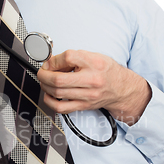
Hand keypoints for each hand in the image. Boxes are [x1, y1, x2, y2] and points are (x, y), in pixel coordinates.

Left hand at [36, 50, 150, 125]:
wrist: (121, 88)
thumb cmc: (107, 71)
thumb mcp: (93, 56)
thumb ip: (73, 57)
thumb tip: (52, 62)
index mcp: (94, 63)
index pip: (68, 57)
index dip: (53, 60)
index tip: (49, 62)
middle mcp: (91, 80)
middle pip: (58, 79)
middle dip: (44, 75)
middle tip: (42, 72)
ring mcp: (87, 95)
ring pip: (57, 92)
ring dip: (45, 86)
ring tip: (45, 81)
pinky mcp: (83, 105)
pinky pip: (61, 107)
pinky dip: (50, 101)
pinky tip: (49, 95)